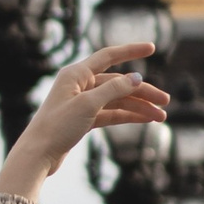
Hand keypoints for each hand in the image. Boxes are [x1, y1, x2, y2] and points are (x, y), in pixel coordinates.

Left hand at [0, 44, 169, 194]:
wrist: (38, 155)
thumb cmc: (57, 127)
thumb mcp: (88, 105)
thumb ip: (113, 89)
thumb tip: (136, 77)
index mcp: (76, 74)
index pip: (108, 56)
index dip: (130, 51)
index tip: (151, 48)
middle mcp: (78, 85)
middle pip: (118, 83)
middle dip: (142, 91)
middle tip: (166, 101)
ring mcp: (81, 102)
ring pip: (117, 100)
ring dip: (139, 107)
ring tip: (161, 117)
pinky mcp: (83, 119)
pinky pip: (111, 113)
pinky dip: (128, 116)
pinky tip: (146, 120)